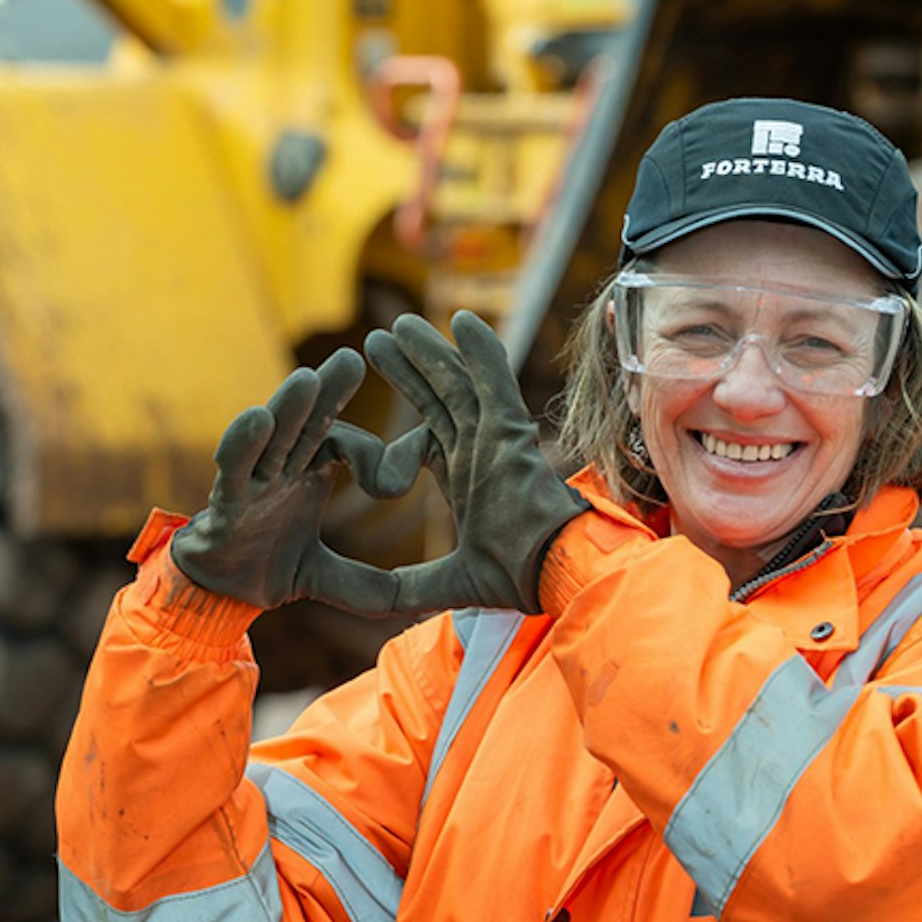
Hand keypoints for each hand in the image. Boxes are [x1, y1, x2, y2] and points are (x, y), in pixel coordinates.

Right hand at [169, 349, 402, 613]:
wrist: (218, 591)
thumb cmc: (269, 566)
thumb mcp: (328, 578)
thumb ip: (366, 586)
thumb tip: (413, 605)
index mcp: (309, 471)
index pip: (347, 446)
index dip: (376, 458)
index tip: (399, 485)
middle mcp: (282, 464)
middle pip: (310, 418)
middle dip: (330, 389)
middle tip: (354, 358)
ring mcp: (253, 478)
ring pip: (273, 433)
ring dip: (291, 406)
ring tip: (308, 379)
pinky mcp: (226, 498)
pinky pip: (234, 463)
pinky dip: (243, 440)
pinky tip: (257, 416)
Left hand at [362, 311, 587, 614]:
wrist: (556, 571)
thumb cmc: (518, 578)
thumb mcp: (449, 582)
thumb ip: (413, 585)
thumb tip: (380, 601)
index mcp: (469, 481)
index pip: (430, 438)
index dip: (403, 425)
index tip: (365, 431)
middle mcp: (482, 453)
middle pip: (439, 400)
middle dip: (410, 370)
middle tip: (379, 340)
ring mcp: (497, 439)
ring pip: (458, 384)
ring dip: (430, 352)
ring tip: (399, 326)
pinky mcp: (511, 433)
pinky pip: (495, 382)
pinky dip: (480, 351)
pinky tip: (461, 320)